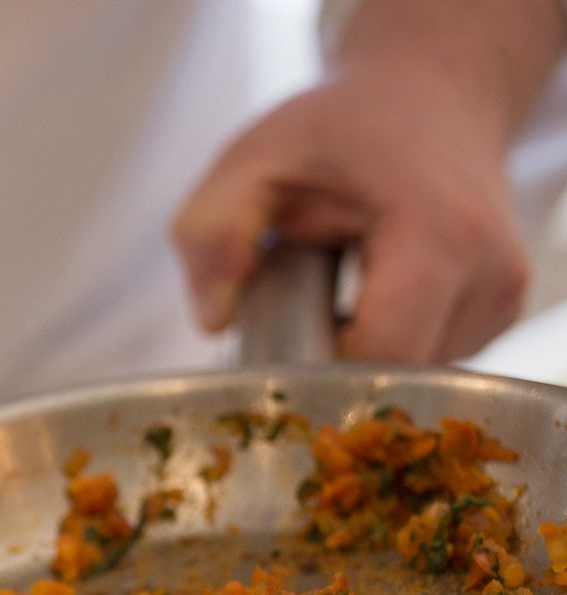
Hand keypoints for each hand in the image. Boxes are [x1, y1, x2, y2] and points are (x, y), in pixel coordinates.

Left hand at [174, 57, 529, 362]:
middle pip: (395, 378)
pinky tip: (364, 298)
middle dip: (329, 367)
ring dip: (355, 355)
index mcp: (441, 234)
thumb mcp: (254, 159)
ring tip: (332, 293)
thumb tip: (213, 319)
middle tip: (289, 315)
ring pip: (409, 379)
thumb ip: (213, 231)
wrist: (431, 95)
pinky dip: (384, 346)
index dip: (317, 369)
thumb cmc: (341, 128)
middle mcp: (490, 275)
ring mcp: (502, 300)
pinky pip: (426, 363)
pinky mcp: (497, 315)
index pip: (382, 354)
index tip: (272, 345)